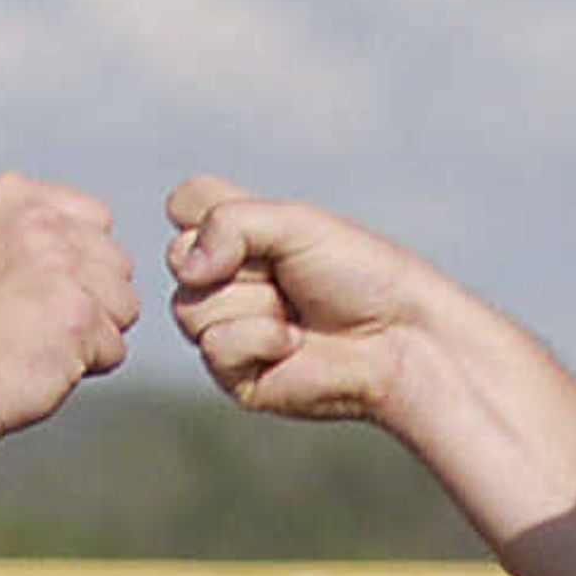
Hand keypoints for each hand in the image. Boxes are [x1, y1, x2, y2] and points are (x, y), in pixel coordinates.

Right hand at [0, 173, 137, 449]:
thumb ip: (24, 232)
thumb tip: (76, 238)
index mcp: (13, 195)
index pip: (95, 222)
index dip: (75, 265)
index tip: (34, 291)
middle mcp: (40, 223)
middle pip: (116, 263)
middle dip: (90, 299)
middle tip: (34, 324)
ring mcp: (62, 268)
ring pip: (123, 305)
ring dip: (92, 334)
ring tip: (38, 343)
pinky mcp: (79, 317)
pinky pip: (115, 347)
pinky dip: (86, 367)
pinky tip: (42, 364)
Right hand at [165, 175, 429, 423]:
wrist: (397, 338)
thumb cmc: (358, 274)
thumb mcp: (296, 224)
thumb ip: (231, 223)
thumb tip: (185, 268)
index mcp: (237, 234)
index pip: (185, 204)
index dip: (211, 213)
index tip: (265, 228)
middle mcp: (223, 278)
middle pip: (178, 258)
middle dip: (241, 264)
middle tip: (289, 277)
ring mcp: (224, 325)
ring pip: (189, 307)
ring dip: (253, 305)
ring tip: (294, 314)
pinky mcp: (232, 372)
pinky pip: (214, 346)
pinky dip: (260, 340)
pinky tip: (294, 345)